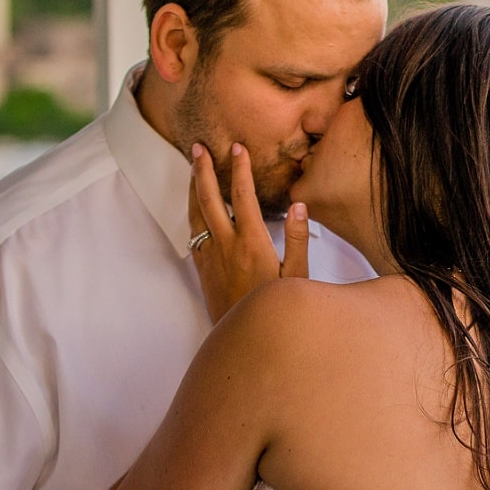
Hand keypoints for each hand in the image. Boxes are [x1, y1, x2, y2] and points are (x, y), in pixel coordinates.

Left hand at [188, 142, 309, 322]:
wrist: (245, 342)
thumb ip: (297, 239)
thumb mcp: (297, 277)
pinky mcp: (203, 270)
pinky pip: (193, 233)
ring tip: (191, 168)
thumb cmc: (274, 310)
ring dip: (192, 188)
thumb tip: (298, 206)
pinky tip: (195, 207)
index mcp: (252, 243)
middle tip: (199, 148)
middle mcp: (227, 246)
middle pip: (209, 199)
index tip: (237, 148)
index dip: (240, 169)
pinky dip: (192, 213)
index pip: (243, 196)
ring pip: (195, 214)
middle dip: (203, 170)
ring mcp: (211, 258)